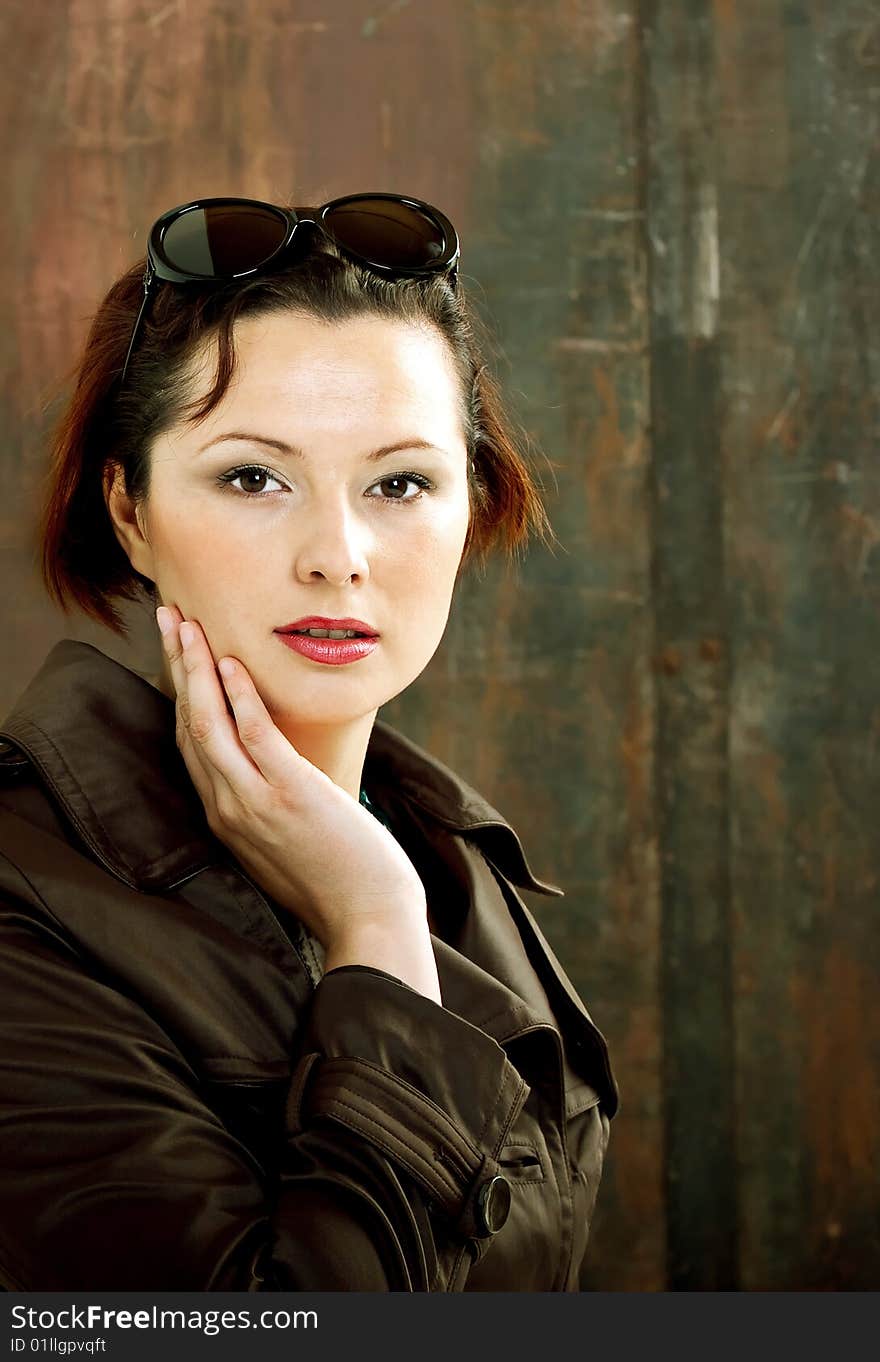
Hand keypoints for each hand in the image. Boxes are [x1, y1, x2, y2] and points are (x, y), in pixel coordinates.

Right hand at [156, 604, 428, 950]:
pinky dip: (238, 696)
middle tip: (166, 616)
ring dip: (193, 669)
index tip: (175, 650)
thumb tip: (283, 768)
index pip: (190, 743)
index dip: (179, 692)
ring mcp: (253, 803)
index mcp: (225, 818)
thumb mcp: (291, 841)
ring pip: (207, 724)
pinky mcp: (288, 796)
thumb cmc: (339, 880)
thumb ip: (273, 804)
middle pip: (187, 724)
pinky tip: (230, 663)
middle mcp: (227, 808)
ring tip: (185, 623)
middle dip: (174, 666)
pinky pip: (254, 736)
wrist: (368, 920)